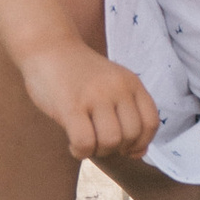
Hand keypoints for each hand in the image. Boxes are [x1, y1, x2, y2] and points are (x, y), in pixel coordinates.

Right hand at [18, 39, 160, 162]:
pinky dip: (80, 152)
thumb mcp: (113, 84)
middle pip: (131, 135)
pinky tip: (73, 143)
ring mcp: (95, 96)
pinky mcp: (71, 106)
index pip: (150, 123)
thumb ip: (128, 113)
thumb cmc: (80, 73)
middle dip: (116, 148)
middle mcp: (118, 88)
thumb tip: (140, 153)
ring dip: (98, 151)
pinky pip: (85, 143)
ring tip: (86, 141)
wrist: (48, 47)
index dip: (140, 142)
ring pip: (111, 141)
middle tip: (99, 140)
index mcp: (131, 82)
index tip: (124, 146)